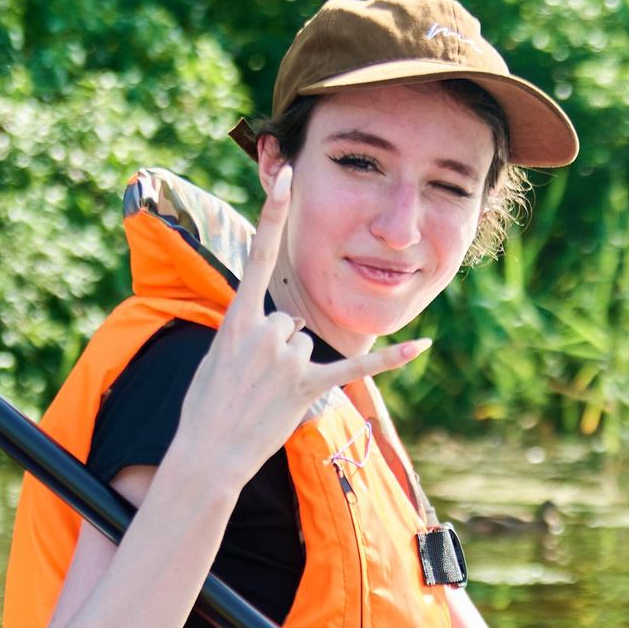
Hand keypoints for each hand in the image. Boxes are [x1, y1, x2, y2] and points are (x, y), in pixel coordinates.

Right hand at [173, 166, 427, 481]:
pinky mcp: (309, 386)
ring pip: (308, 344)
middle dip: (278, 349)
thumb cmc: (207, 406)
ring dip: (293, 370)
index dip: (274, 212)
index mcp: (237, 318)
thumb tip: (283, 330)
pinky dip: (390, 357)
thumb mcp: (218, 355)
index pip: (260, 253)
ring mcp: (288, 360)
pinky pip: (357, 366)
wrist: (206, 451)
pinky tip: (422, 345)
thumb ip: (249, 332)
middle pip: (292, 320)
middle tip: (253, 379)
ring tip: (267, 393)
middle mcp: (265, 331)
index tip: (287, 176)